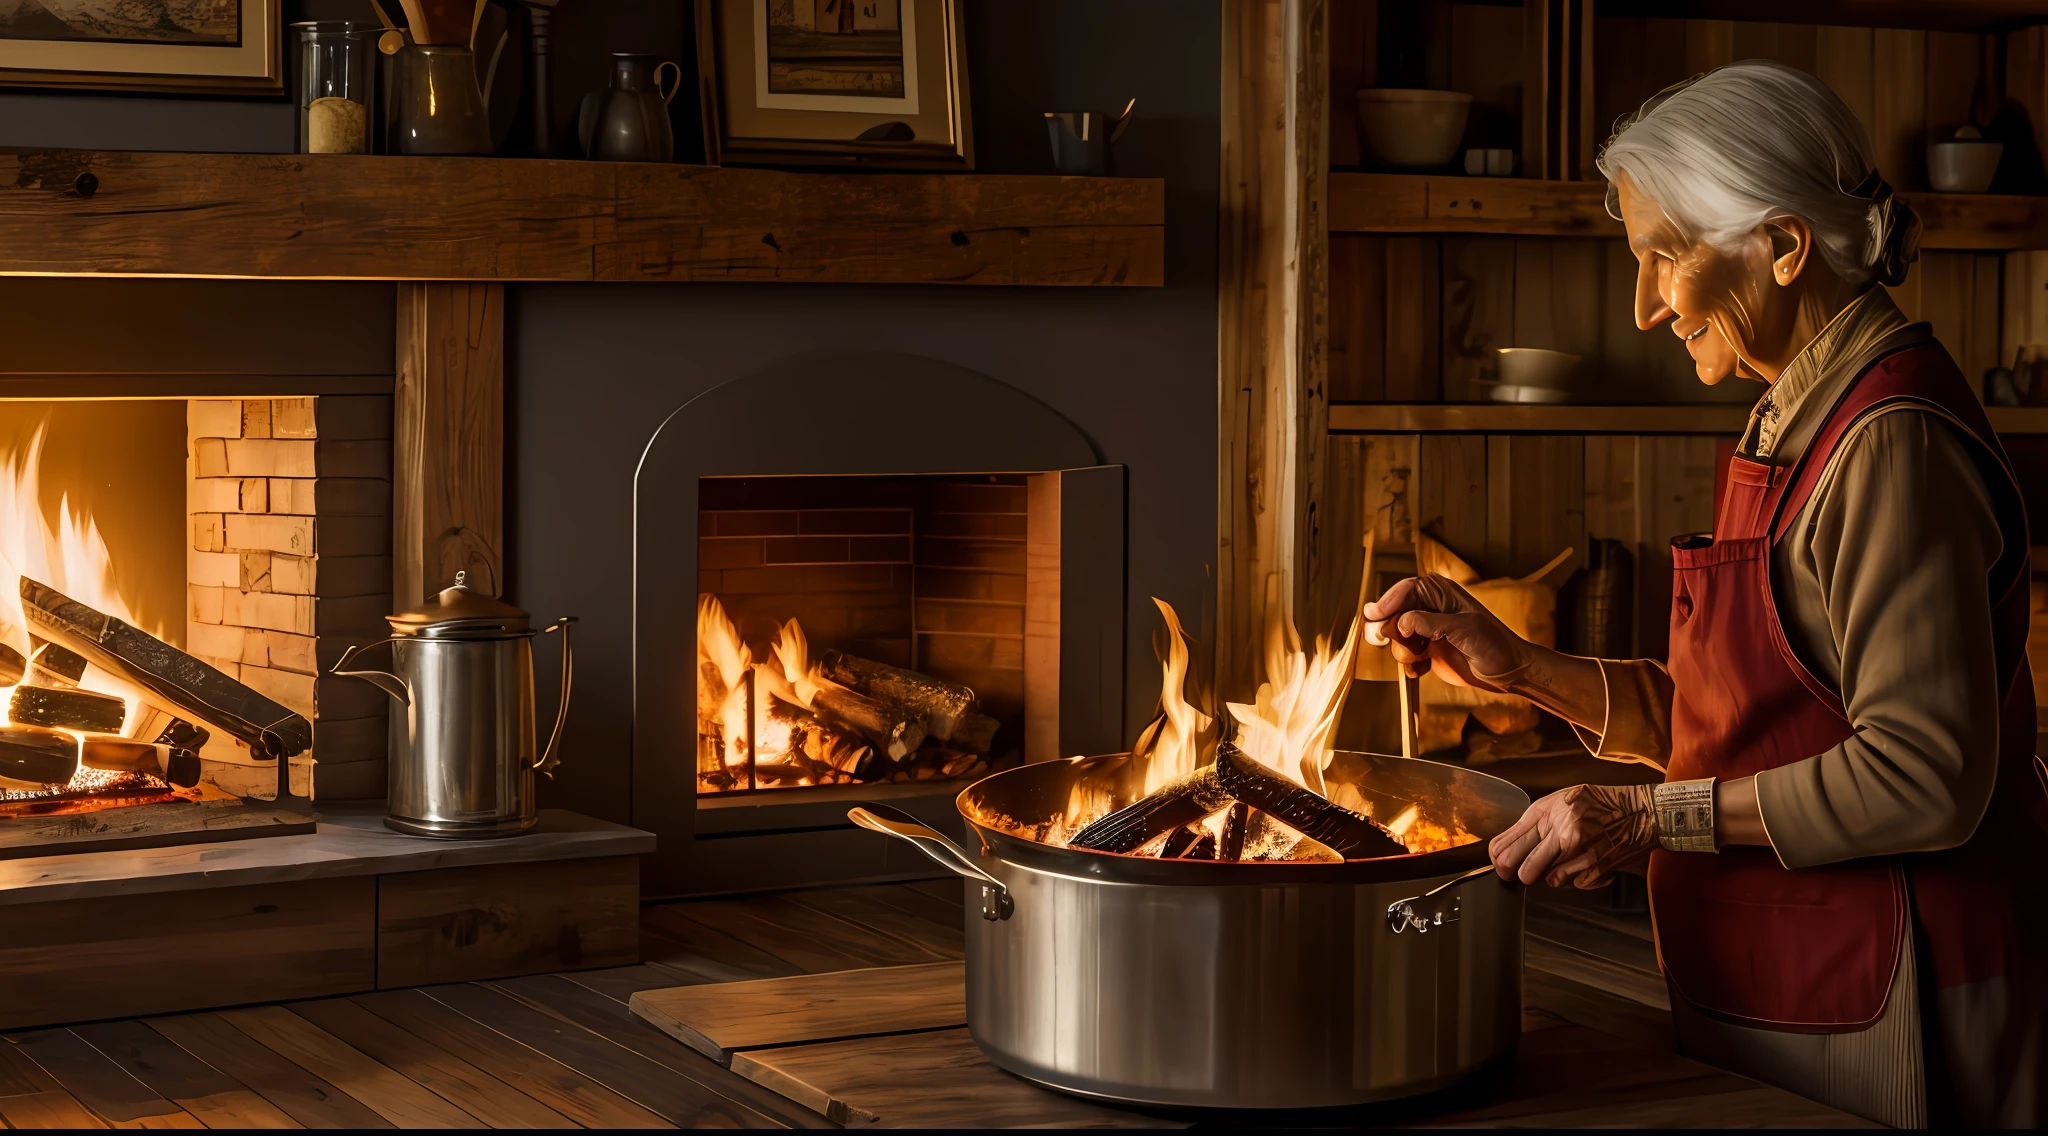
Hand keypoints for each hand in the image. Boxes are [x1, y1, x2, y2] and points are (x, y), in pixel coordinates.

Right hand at [1363, 574, 1530, 689]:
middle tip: (1396, 644)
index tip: (1375, 616)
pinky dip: (1409, 665)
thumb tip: (1401, 622)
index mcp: (1439, 593)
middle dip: (1393, 632)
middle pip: (1393, 615)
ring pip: (1396, 638)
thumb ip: (1430, 623)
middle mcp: (1429, 609)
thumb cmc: (1493, 643)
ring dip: (1403, 651)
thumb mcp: (1463, 628)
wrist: (1507, 671)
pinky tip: (1422, 669)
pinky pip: (1404, 656)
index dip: (1388, 602)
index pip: (1405, 591)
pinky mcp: (1426, 651)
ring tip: (1421, 657)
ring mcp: (1426, 631)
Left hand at [1489, 784, 1655, 888]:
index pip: (1510, 842)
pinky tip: (1588, 861)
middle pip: (1524, 868)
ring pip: (1548, 879)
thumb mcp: (1564, 799)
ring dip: (1552, 874)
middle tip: (1521, 874)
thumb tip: (1508, 843)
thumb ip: (1537, 819)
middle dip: (1519, 874)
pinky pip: (1573, 883)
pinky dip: (1577, 876)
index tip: (1499, 865)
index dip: (1499, 860)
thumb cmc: (1603, 803)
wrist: (1644, 811)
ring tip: (1566, 859)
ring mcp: (1581, 853)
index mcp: (1550, 812)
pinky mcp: (1596, 869)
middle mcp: (1563, 832)